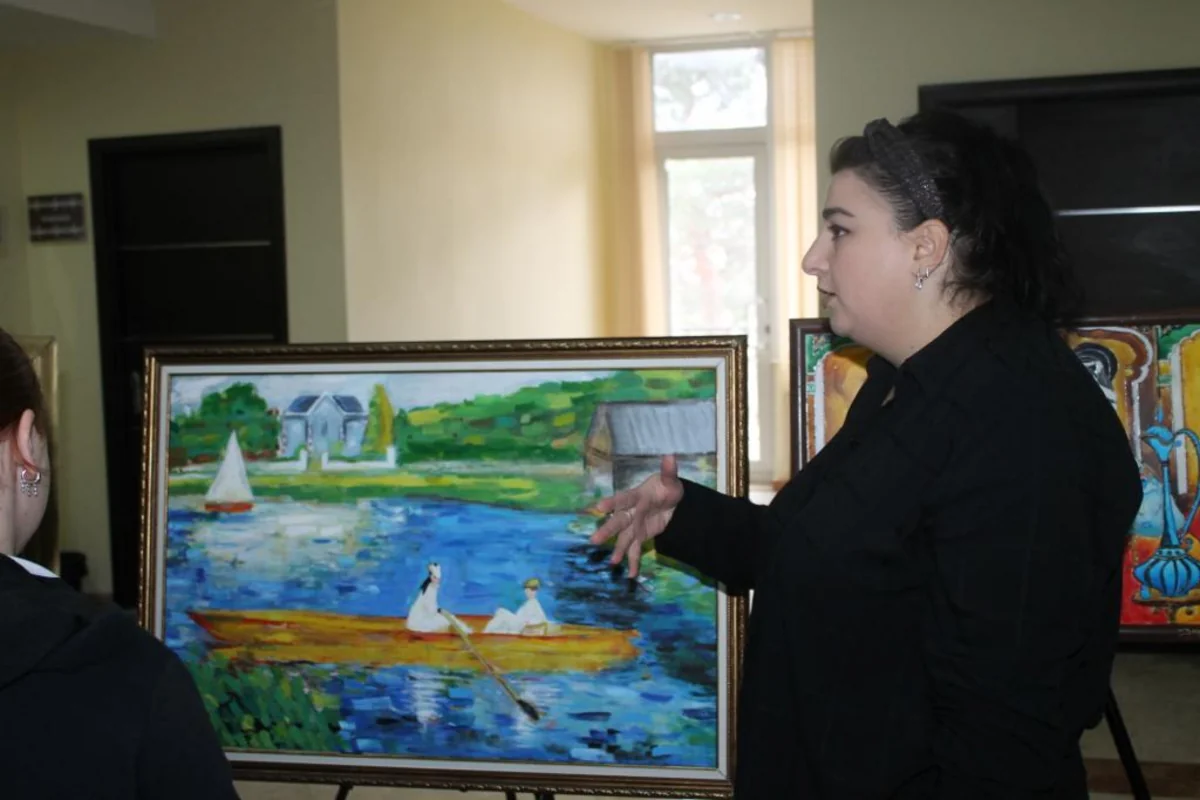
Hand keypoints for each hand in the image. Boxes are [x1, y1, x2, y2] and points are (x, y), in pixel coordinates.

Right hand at [588, 454, 683, 577]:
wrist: (672, 502)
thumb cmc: (667, 488)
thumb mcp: (670, 480)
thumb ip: (669, 471)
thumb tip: (670, 455)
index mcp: (636, 496)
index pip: (623, 499)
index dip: (611, 502)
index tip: (599, 506)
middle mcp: (631, 512)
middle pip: (618, 522)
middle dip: (607, 531)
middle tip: (594, 540)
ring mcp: (634, 526)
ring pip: (623, 539)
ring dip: (617, 550)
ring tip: (612, 562)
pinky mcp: (640, 536)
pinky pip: (635, 550)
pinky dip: (633, 562)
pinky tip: (631, 574)